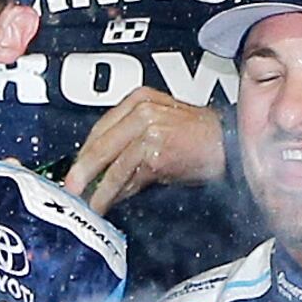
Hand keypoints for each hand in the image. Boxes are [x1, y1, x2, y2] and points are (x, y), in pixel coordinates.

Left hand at [60, 87, 227, 209]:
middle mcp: (141, 109)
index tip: (75, 170)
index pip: (101, 127)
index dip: (86, 153)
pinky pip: (128, 174)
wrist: (230, 144)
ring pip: (111, 161)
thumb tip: (105, 173)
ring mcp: (148, 128)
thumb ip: (132, 146)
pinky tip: (110, 201)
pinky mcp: (155, 150)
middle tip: (71, 187)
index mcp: (140, 99)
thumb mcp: (161, 132)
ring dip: (98, 186)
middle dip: (82, 169)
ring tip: (89, 203)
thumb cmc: (200, 139)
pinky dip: (116, 191)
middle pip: (100, 142)